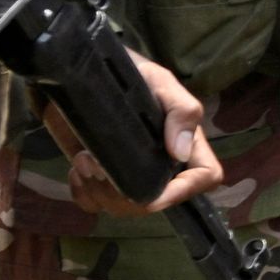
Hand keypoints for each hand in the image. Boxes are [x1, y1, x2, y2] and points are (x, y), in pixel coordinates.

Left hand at [59, 52, 224, 215]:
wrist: (83, 72)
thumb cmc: (131, 73)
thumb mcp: (160, 82)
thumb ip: (180, 110)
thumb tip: (180, 152)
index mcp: (183, 144)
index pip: (204, 177)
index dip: (184, 191)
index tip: (153, 194)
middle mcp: (160, 165)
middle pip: (156, 203)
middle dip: (124, 196)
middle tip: (96, 166)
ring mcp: (128, 174)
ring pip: (122, 207)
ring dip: (97, 192)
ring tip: (82, 161)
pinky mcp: (98, 177)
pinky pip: (93, 203)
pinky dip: (82, 193)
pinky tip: (75, 169)